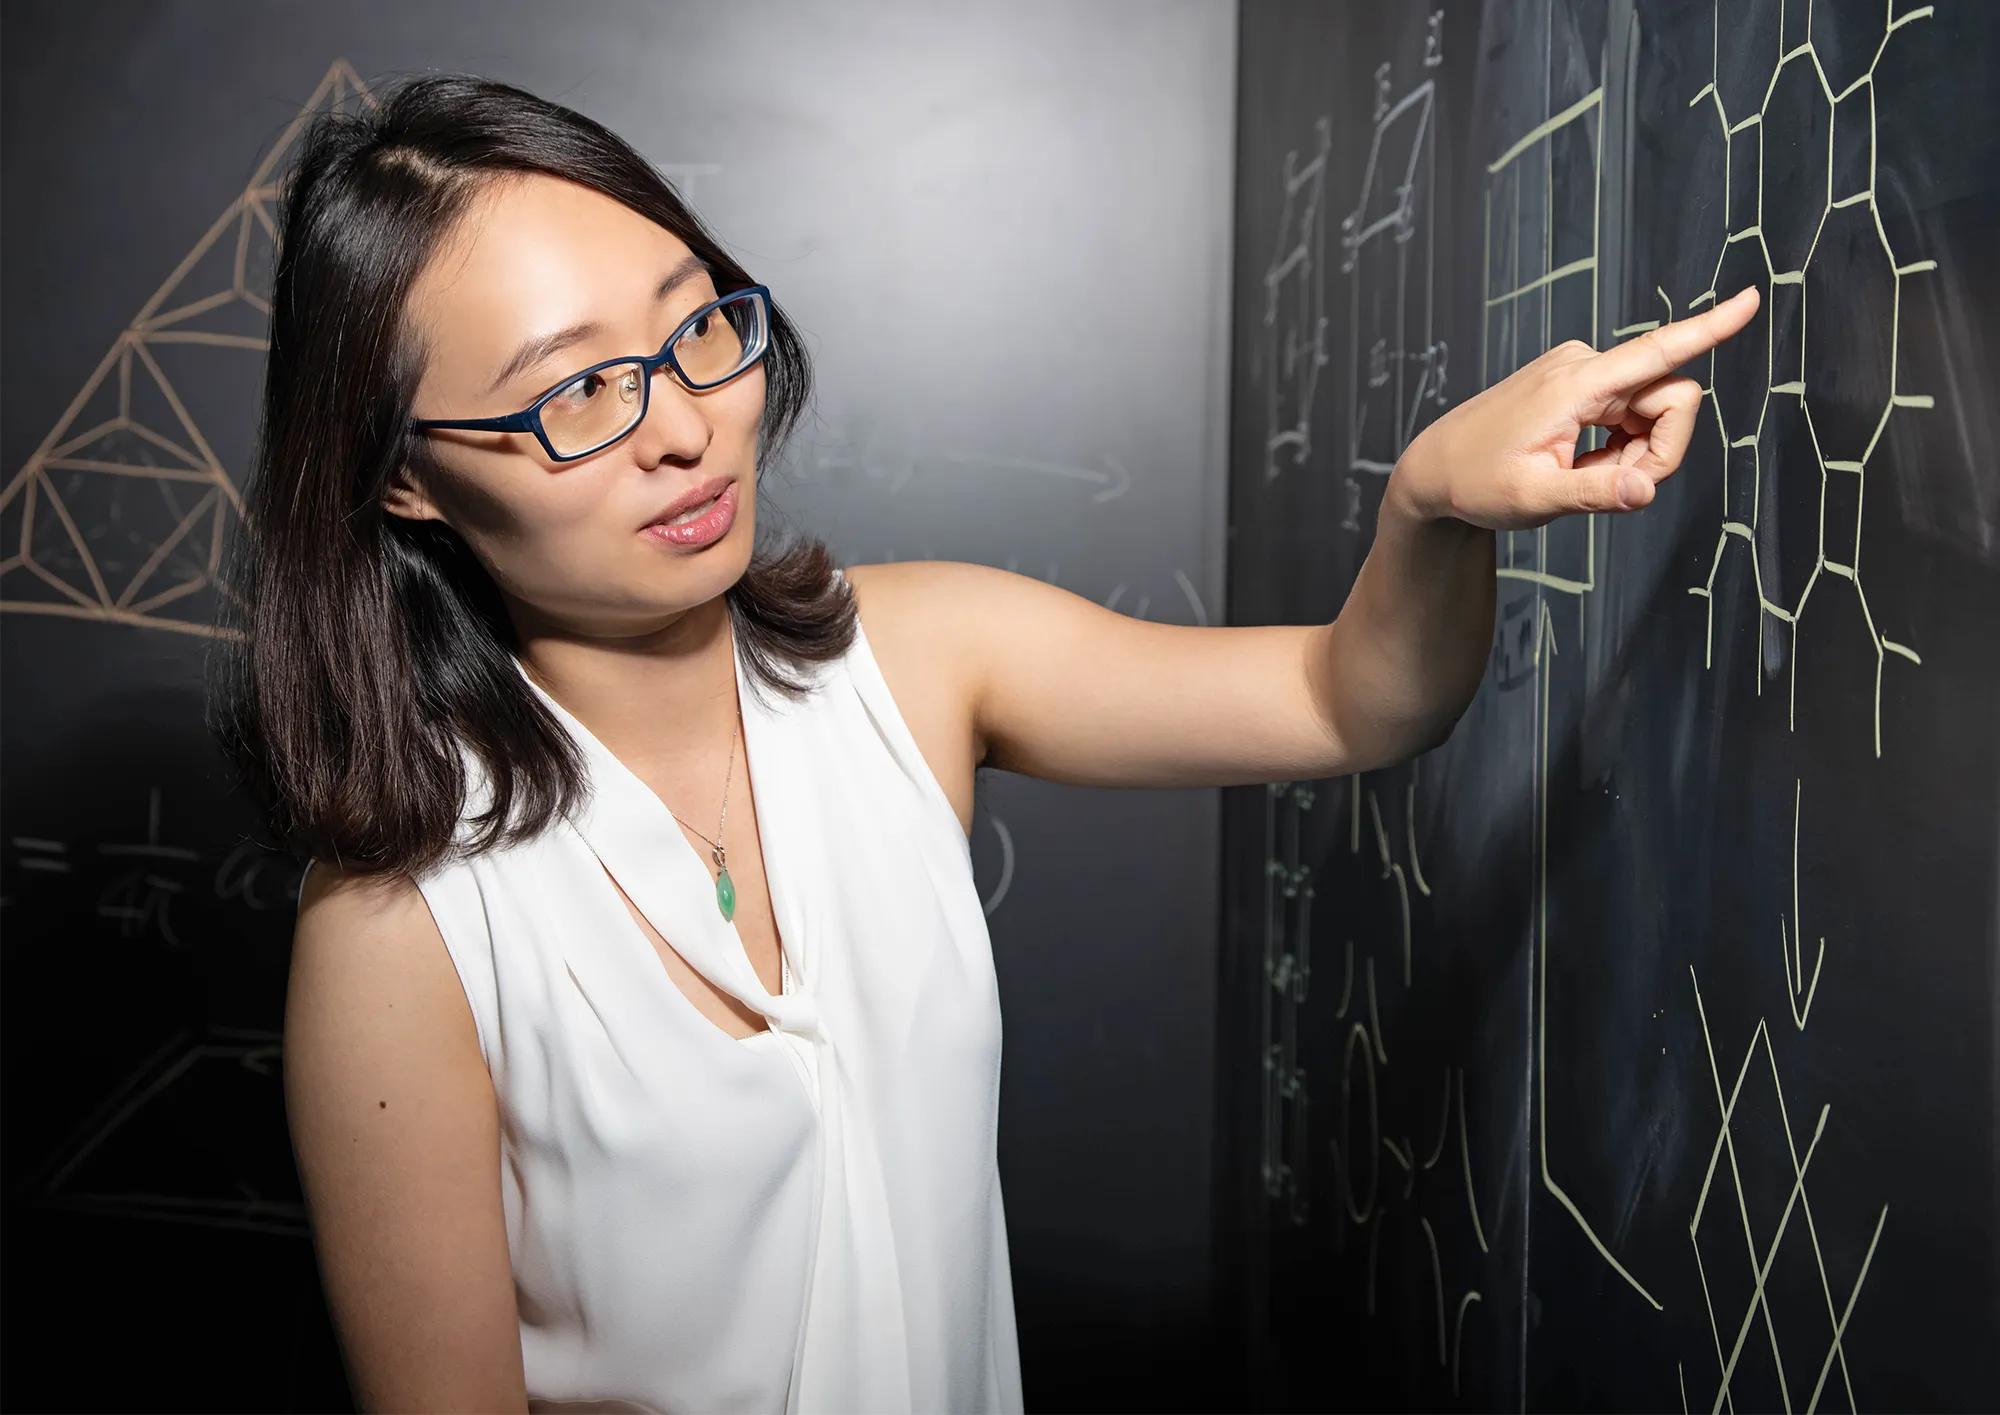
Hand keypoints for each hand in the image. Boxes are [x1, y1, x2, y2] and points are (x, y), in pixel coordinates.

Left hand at [1389, 286, 1759, 530]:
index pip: (1658, 350)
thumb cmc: (1476, 483)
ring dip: (1631, 454)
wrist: (1434, 468)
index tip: (1753, 297)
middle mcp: (1586, 365)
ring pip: (1653, 412)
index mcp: (1576, 384)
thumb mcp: (1532, 500)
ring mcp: (1584, 372)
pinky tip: (1575, 462)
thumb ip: (1593, 496)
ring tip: (1576, 474)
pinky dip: (1616, 447)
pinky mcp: (1582, 382)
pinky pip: (1630, 413)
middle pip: (1672, 401)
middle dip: (1656, 451)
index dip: (1710, 327)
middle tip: (1604, 486)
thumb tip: (1646, 490)